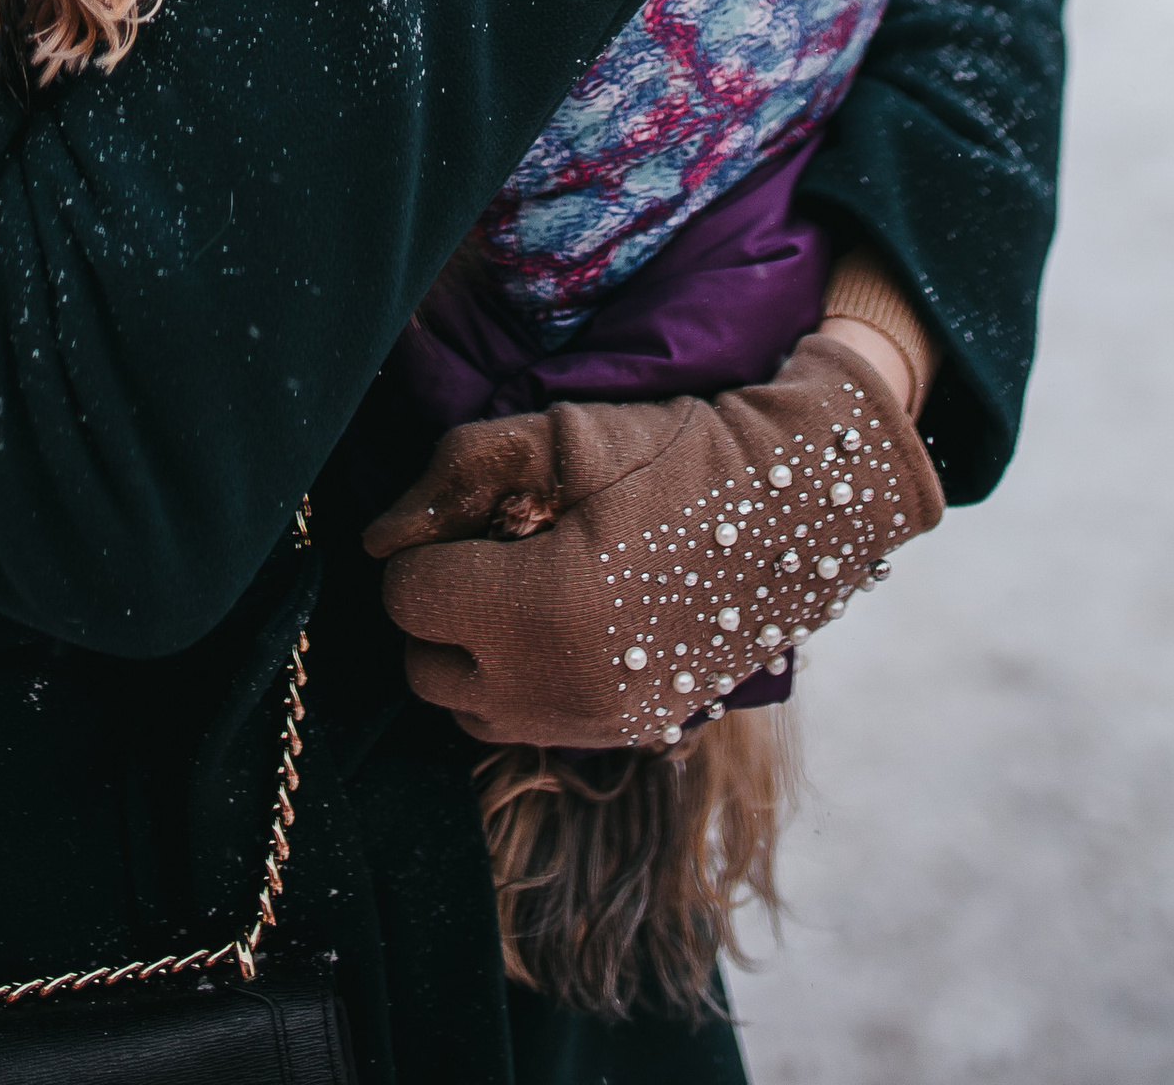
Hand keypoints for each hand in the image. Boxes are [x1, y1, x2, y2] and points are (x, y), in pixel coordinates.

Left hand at [361, 334, 941, 747]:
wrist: (795, 506)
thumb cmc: (676, 455)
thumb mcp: (564, 437)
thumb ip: (458, 474)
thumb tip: (377, 538)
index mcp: (540, 608)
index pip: (409, 600)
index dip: (427, 549)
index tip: (472, 519)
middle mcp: (559, 688)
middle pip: (425, 669)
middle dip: (441, 608)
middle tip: (490, 552)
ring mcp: (594, 724)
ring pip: (468, 713)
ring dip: (473, 656)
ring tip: (522, 589)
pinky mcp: (625, 736)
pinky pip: (528, 727)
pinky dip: (522, 684)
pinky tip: (563, 624)